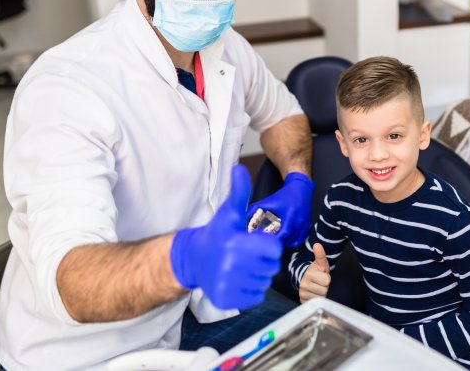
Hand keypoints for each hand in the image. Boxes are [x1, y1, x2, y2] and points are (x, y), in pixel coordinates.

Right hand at [170, 164, 282, 309]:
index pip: (275, 249)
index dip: (268, 245)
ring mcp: (228, 286)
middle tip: (248, 255)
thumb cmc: (218, 233)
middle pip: (272, 267)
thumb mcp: (229, 212)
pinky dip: (251, 291)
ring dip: (258, 275)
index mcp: (237, 244)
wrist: (194, 259)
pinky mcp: (226, 301)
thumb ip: (240, 192)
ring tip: (243, 266)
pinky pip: (255, 298)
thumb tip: (239, 168)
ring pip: (264, 283)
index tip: (255, 242)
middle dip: (264, 261)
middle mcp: (232, 267)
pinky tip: (239, 279)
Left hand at [247, 172, 314, 247]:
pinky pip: (300, 240)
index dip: (275, 240)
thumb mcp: (267, 201)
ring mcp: (305, 224)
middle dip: (278, 244)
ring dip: (285, 244)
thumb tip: (241, 221)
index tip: (265, 242)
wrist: (300, 189)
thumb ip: (254, 210)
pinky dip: (292, 243)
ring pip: (295, 241)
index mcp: (290, 214)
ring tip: (275, 242)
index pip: (284, 233)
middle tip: (267, 244)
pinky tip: (285, 240)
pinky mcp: (308, 227)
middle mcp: (300, 220)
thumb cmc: (283, 196)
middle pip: (289, 240)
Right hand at [298, 243, 330, 302]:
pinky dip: (317, 299)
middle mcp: (304, 285)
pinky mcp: (302, 301)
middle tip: (321, 283)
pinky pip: (316, 303)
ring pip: (321, 298)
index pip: (327, 280)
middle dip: (324, 287)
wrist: (305, 278)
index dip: (327, 278)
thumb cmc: (316, 271)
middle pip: (324, 290)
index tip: (323, 275)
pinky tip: (314, 294)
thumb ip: (320, 255)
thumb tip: (317, 244)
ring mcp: (302, 294)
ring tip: (318, 288)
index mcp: (309, 274)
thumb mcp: (320, 263)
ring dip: (321, 294)